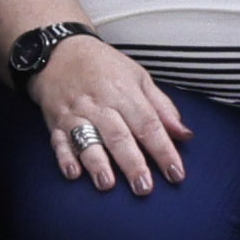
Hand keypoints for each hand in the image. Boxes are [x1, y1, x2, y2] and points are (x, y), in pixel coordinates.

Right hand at [20, 35, 189, 196]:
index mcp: (124, 92)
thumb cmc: (103, 65)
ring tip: (107, 184)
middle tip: (144, 188)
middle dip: (132, 163)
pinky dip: (64, 157)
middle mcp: (100, 104)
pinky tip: (73, 173)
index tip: (175, 173)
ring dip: (96, 162)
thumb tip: (184, 134)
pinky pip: (58, 141)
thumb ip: (162, 107)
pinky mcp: (55, 121)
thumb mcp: (138, 77)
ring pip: (87, 140)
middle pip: (118, 136)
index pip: (148, 125)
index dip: (163, 150)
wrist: (58, 51)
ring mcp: (75, 113)